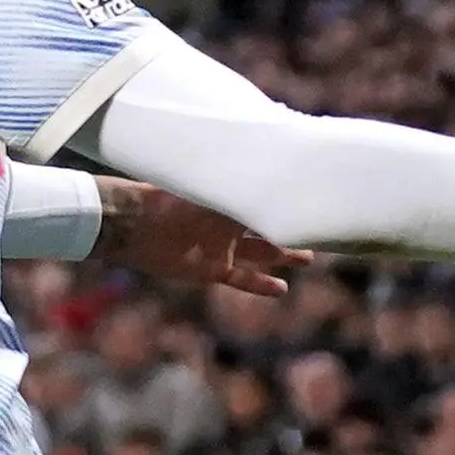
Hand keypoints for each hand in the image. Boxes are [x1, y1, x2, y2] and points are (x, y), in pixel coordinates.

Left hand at [93, 179, 311, 297]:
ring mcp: (222, 245)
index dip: (289, 197)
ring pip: (262, 252)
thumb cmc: (171, 198)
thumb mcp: (211, 186)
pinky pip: (242, 278)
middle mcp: (229, 220)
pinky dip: (261, 284)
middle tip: (320, 227)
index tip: (315, 196)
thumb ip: (243, 182)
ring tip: (309, 256)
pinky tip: (281, 289)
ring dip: (284, 255)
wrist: (134, 223)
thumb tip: (277, 166)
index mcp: (231, 195)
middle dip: (291, 225)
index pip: (267, 195)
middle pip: (269, 224)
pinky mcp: (211, 268)